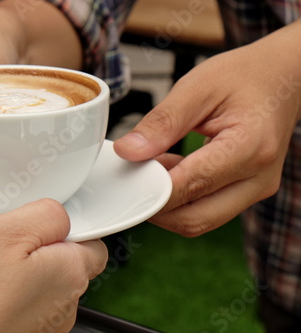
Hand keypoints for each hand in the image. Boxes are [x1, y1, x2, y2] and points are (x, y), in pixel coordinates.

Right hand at [0, 199, 106, 332]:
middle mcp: (56, 303)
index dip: (64, 226)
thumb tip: (57, 213)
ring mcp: (31, 320)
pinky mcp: (4, 328)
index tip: (36, 218)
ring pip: (3, 273)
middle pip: (38, 255)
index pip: (90, 243)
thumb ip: (45, 215)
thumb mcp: (7, 232)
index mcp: (67, 274)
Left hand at [114, 22, 300, 236]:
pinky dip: (181, 198)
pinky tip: (167, 169)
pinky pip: (207, 208)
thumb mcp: (197, 87)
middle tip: (132, 178)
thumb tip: (128, 152)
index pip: (191, 185)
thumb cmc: (243, 76)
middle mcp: (258, 178)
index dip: (151, 188)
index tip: (124, 177)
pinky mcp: (247, 191)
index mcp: (250, 148)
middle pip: (195, 219)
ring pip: (200, 219)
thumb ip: (161, 122)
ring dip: (168, 203)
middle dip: (155, 206)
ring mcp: (255, 189)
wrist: (282, 77)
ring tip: (152, 167)